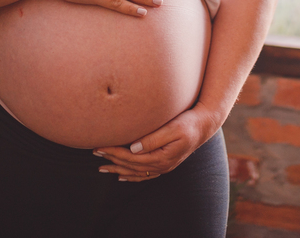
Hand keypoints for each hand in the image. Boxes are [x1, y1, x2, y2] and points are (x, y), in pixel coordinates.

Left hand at [93, 106, 215, 181]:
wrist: (204, 125)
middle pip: (131, 166)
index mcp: (161, 157)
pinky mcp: (165, 163)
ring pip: (136, 172)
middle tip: (95, 152)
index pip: (131, 157)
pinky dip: (131, 176)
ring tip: (102, 167)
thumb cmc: (189, 123)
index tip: (100, 147)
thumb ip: (153, 138)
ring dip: (118, 169)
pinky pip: (144, 174)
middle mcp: (161, 166)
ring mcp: (163, 167)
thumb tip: (133, 148)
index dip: (114, 152)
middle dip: (112, 159)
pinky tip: (122, 176)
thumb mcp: (172, 128)